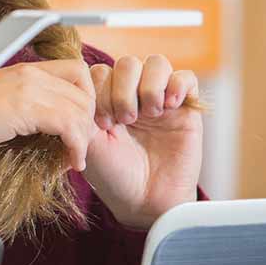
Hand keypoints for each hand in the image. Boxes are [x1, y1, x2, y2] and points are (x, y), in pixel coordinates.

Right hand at [0, 59, 99, 171]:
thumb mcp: (4, 105)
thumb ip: (30, 106)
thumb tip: (57, 127)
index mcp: (26, 68)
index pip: (77, 70)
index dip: (86, 97)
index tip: (81, 124)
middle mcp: (31, 72)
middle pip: (84, 90)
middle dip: (89, 120)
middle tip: (81, 144)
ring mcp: (29, 87)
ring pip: (80, 108)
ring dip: (83, 137)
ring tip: (75, 158)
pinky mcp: (26, 107)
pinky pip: (69, 125)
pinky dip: (76, 146)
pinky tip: (70, 161)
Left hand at [83, 55, 203, 228]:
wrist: (145, 201)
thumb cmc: (114, 175)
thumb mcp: (89, 142)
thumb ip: (82, 112)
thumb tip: (79, 84)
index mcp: (105, 101)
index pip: (100, 71)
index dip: (99, 90)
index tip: (102, 122)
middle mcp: (132, 96)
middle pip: (127, 63)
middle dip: (123, 90)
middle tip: (125, 120)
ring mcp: (160, 100)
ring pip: (156, 63)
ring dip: (148, 87)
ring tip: (148, 115)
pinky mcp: (186, 108)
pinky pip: (186, 77)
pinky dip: (176, 85)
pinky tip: (168, 108)